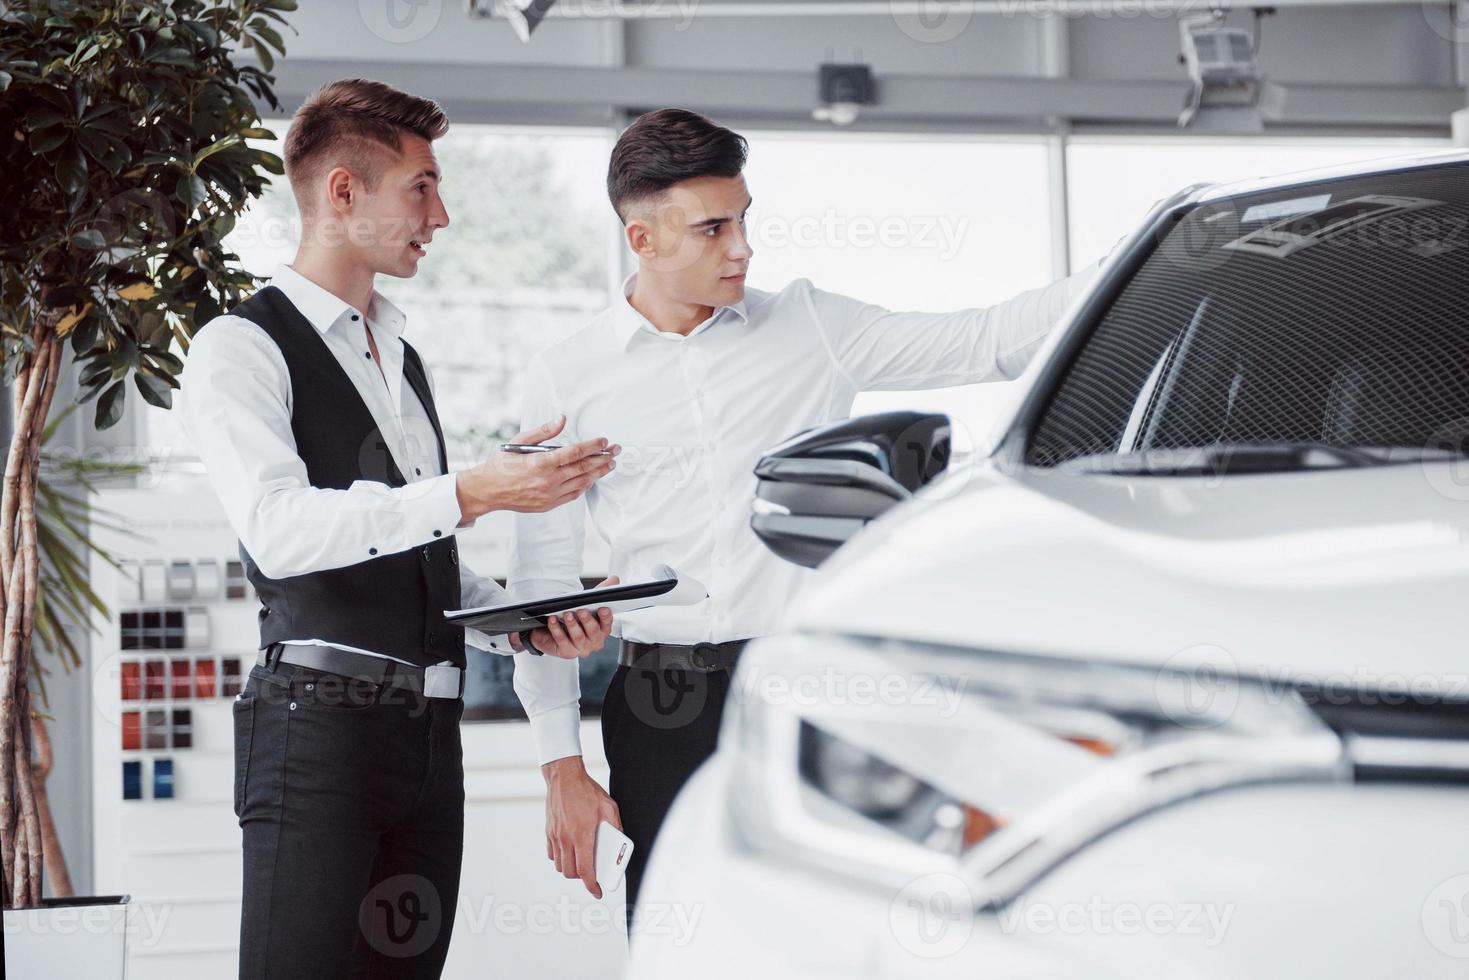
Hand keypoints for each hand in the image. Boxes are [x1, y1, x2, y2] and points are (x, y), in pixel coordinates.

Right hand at [455, 416, 618, 521]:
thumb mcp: (519, 441)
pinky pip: (573, 495)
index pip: (573, 453)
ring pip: (582, 483)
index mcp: (539, 464)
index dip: (592, 447)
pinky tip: (592, 478)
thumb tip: (562, 419)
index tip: (604, 441)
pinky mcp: (549, 504)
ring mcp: (549, 495)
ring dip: (598, 473)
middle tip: (616, 451)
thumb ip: (543, 432)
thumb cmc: (502, 464)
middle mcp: (546, 481)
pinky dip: (585, 485)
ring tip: (610, 464)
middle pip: (583, 469)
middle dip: (603, 459)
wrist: (488, 490)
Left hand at [519, 576, 617, 658]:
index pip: (607, 624)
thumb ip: (602, 591)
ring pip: (578, 638)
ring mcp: (581, 649)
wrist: (553, 632)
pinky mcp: (567, 652)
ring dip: (572, 625)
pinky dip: (557, 630)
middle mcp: (594, 641)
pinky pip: (562, 641)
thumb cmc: (574, 617)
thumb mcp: (588, 603)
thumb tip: (615, 579)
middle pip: (594, 633)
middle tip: (581, 610)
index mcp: (602, 630)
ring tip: (567, 613)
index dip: (606, 617)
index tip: (602, 608)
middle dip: (588, 621)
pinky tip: (553, 620)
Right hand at [542, 756, 621, 898]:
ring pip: (559, 865)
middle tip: (591, 873)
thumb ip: (616, 826)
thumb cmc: (587, 791)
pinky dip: (560, 858)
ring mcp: (555, 835)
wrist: (564, 776)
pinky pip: (552, 854)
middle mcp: (566, 838)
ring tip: (581, 861)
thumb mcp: (609, 807)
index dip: (591, 885)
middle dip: (582, 878)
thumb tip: (620, 841)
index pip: (585, 870)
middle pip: (570, 872)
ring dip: (570, 869)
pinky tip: (569, 851)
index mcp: (582, 835)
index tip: (597, 891)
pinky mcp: (549, 831)